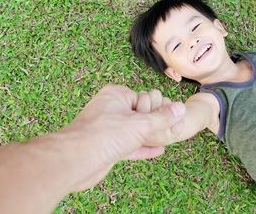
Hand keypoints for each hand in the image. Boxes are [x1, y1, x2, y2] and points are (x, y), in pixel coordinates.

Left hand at [63, 85, 185, 190]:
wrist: (76, 160)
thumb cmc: (104, 134)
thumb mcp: (141, 124)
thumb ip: (162, 118)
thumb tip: (180, 108)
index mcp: (115, 95)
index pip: (142, 97)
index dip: (156, 107)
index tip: (169, 115)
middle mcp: (109, 109)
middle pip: (138, 114)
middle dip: (154, 122)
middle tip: (171, 127)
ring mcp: (107, 129)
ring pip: (133, 131)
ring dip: (149, 136)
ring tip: (167, 138)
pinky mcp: (105, 147)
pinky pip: (128, 145)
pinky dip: (142, 148)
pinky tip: (158, 151)